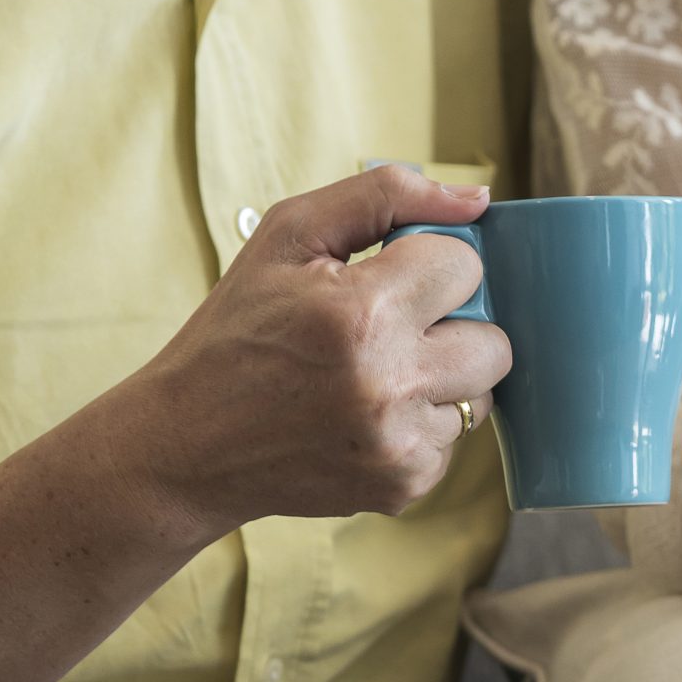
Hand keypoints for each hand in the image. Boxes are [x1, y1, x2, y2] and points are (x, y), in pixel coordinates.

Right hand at [121, 166, 509, 535]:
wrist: (188, 443)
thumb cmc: (238, 329)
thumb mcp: (288, 236)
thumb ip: (386, 197)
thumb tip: (478, 199)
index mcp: (361, 313)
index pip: (465, 267)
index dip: (428, 265)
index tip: (387, 278)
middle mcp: (390, 383)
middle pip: (494, 341)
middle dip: (451, 327)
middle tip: (389, 329)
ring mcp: (401, 443)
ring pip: (481, 394)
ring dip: (440, 379)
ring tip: (371, 374)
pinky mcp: (406, 485)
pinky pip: (454, 441)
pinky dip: (419, 424)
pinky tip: (363, 416)